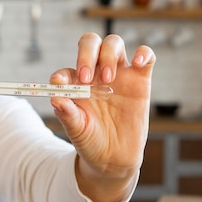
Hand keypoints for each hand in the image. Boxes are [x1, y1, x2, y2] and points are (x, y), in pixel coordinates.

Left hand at [49, 33, 155, 201]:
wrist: (114, 157)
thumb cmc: (90, 141)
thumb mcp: (76, 130)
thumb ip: (67, 114)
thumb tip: (55, 98)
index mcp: (75, 84)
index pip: (67, 70)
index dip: (62, 75)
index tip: (61, 84)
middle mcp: (95, 74)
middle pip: (90, 44)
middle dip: (86, 54)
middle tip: (86, 78)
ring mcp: (118, 74)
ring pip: (114, 43)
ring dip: (108, 54)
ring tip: (108, 79)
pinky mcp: (140, 80)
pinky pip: (146, 57)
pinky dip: (143, 53)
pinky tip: (137, 62)